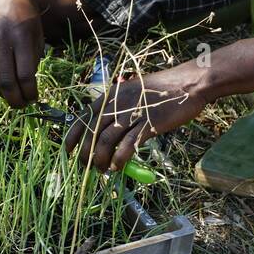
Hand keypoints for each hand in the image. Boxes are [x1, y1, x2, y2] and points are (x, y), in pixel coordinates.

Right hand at [0, 0, 44, 107]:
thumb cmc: (27, 13)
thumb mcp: (37, 33)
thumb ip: (33, 59)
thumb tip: (27, 85)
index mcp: (21, 37)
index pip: (25, 75)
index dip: (30, 92)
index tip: (34, 98)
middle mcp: (2, 39)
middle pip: (6, 81)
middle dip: (16, 99)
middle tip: (22, 105)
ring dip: (2, 94)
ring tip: (12, 98)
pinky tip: (2, 85)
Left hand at [65, 62, 208, 172]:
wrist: (186, 84)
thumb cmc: (161, 91)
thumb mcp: (132, 94)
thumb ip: (118, 110)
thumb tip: (108, 134)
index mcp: (111, 95)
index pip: (83, 117)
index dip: (73, 136)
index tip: (68, 151)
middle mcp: (117, 104)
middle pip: (92, 131)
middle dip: (85, 153)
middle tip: (85, 167)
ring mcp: (132, 113)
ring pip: (106, 140)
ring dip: (100, 159)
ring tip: (101, 170)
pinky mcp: (148, 124)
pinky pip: (128, 145)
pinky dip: (119, 159)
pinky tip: (117, 167)